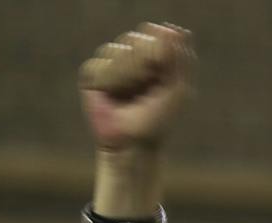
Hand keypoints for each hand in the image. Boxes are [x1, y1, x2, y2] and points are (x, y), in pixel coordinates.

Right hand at [79, 23, 195, 151]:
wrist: (133, 144)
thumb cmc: (157, 119)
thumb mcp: (178, 89)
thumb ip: (181, 58)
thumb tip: (174, 29)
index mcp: (153, 54)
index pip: (152, 32)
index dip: (156, 50)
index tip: (159, 72)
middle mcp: (130, 55)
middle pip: (133, 38)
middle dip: (141, 65)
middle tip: (144, 87)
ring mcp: (110, 64)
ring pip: (114, 50)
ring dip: (125, 76)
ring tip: (128, 95)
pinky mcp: (90, 78)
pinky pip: (97, 66)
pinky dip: (107, 82)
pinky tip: (111, 96)